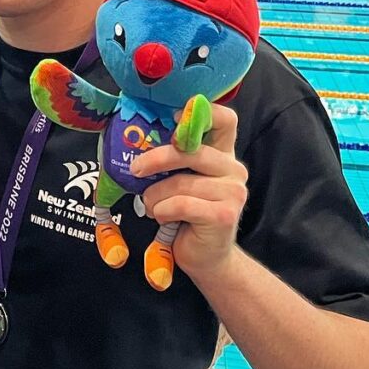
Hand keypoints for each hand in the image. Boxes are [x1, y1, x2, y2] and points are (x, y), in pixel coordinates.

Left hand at [130, 104, 248, 286]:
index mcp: (222, 154)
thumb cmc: (186, 214)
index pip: (224, 119)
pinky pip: (181, 204)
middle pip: (192, 150)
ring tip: (151, 205)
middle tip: (135, 169)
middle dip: (157, 158)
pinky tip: (163, 218)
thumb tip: (136, 138)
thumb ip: (172, 159)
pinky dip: (162, 211)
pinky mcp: (225, 214)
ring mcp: (233, 192)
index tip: (172, 117)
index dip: (199, 112)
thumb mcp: (179, 180)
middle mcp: (233, 169)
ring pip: (181, 182)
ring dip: (155, 195)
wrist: (205, 257)